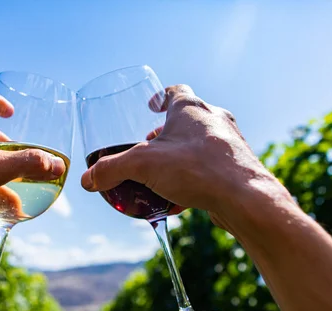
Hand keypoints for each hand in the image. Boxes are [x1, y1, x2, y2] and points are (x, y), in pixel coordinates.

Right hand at [81, 84, 285, 224]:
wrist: (244, 197)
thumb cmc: (197, 169)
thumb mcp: (143, 166)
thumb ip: (111, 170)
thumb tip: (87, 180)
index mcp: (191, 108)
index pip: (175, 92)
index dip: (160, 98)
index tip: (151, 107)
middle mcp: (214, 120)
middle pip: (187, 119)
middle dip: (167, 133)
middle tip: (151, 147)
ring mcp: (229, 142)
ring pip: (201, 143)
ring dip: (182, 154)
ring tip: (165, 173)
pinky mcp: (237, 166)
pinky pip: (211, 166)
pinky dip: (195, 175)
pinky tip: (182, 196)